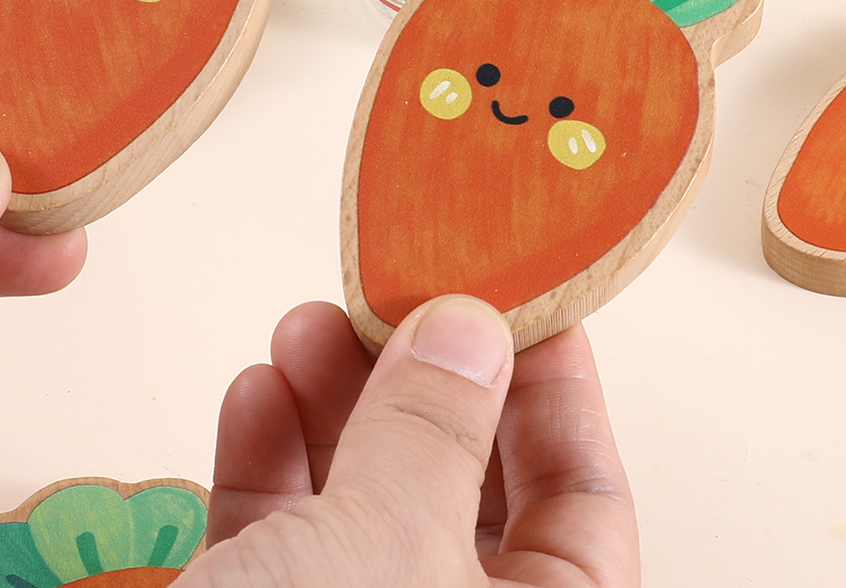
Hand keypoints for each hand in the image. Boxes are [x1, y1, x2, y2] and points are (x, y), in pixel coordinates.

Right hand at [191, 298, 637, 586]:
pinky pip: (282, 540)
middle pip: (466, 492)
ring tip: (309, 325)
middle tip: (394, 296)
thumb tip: (474, 326)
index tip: (520, 293)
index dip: (556, 389)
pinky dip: (267, 460)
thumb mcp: (387, 551)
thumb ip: (434, 430)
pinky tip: (259, 393)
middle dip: (422, 384)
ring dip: (333, 405)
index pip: (586, 504)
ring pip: (367, 505)